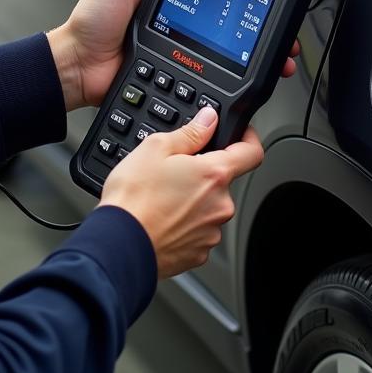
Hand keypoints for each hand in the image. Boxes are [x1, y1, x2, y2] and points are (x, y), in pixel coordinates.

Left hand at [47, 0, 301, 111]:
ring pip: (222, 49)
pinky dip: (225, 74)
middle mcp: (176, 18)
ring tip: (271, 52)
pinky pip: (205, 72)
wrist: (78, 67)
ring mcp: (177, 46)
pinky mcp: (175, 71)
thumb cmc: (90, 20)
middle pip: (222, 18)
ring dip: (247, 50)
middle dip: (252, 24)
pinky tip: (241, 73)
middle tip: (275, 26)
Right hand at [99, 105, 263, 277]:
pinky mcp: (199, 253)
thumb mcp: (156, 148)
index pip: (251, 153)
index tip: (241, 135)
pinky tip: (162, 218)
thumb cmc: (134, 199)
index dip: (248, 139)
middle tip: (174, 171)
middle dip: (203, 174)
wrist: (120, 245)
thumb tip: (208, 119)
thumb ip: (190, 132)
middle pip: (222, 181)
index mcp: (214, 175)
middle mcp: (220, 205)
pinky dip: (185, 224)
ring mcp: (210, 232)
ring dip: (193, 200)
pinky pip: (198, 231)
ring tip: (162, 198)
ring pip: (209, 207)